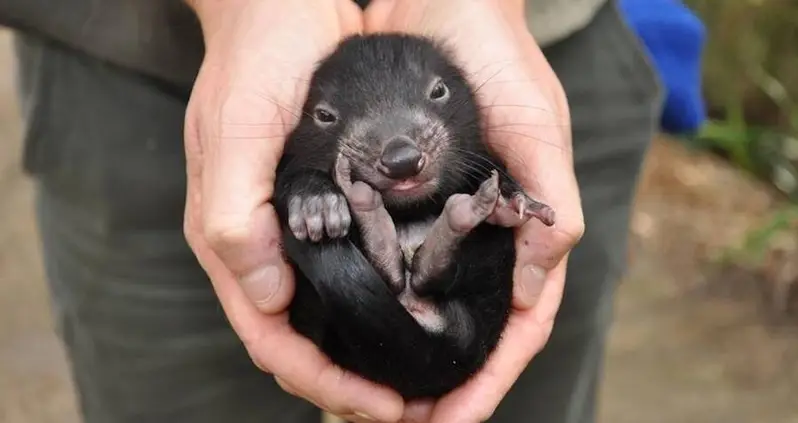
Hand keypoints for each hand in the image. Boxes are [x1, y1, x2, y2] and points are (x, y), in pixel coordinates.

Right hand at [182, 0, 403, 419]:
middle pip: (297, 339)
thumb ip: (233, 215)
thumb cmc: (257, 59)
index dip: (322, 382)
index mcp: (230, 239)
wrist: (281, 6)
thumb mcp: (238, 130)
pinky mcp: (321, 207)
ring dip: (362, 356)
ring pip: (321, 316)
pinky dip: (372, 308)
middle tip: (410, 408)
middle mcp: (258, 244)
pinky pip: (341, 275)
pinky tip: (409, 316)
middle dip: (347, 384)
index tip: (380, 405)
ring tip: (415, 380)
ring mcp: (290, 228)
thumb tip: (261, 297)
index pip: (270, 337)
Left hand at [364, 0, 584, 420]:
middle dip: (444, 382)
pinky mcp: (403, 200)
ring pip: (428, 306)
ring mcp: (442, 221)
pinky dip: (377, 304)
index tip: (450, 419)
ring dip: (405, 353)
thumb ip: (550, 206)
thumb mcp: (537, 124)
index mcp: (525, 227)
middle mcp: (483, 233)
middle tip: (406, 421)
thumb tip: (538, 289)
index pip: (517, 324)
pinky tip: (350, 326)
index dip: (489, 379)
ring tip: (372, 394)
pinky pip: (391, 264)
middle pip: (470, 327)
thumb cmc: (497, 55)